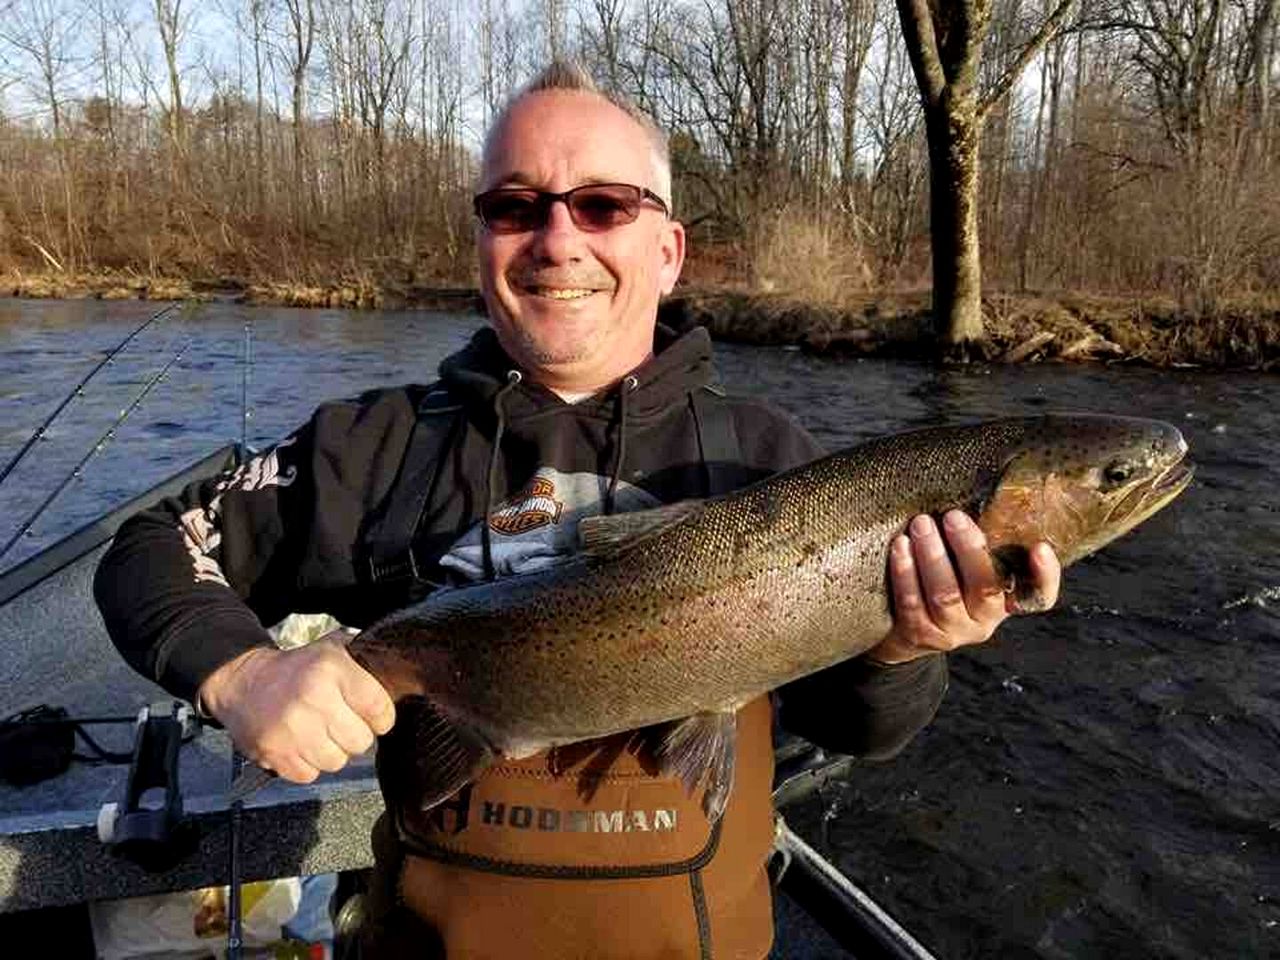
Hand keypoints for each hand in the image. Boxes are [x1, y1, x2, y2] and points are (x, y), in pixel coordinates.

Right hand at [198, 631, 394, 783]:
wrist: (244, 683)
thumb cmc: (298, 669)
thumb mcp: (333, 650)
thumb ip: (366, 664)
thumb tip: (400, 682)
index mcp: (332, 669)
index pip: (379, 709)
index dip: (382, 718)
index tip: (374, 717)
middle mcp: (313, 698)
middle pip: (360, 742)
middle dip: (355, 736)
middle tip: (341, 724)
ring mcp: (292, 728)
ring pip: (337, 762)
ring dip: (331, 752)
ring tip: (319, 734)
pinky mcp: (274, 752)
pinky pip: (309, 775)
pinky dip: (307, 765)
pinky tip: (300, 744)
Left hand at [867, 510, 1060, 664]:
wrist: (902, 629)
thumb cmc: (941, 578)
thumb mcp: (966, 566)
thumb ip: (979, 543)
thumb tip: (978, 485)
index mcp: (1005, 600)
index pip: (1038, 597)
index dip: (1044, 576)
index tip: (1040, 547)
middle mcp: (985, 620)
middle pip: (984, 588)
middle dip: (968, 549)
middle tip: (952, 516)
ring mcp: (953, 632)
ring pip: (945, 595)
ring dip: (932, 556)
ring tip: (920, 524)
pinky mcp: (920, 636)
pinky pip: (912, 603)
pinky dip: (905, 572)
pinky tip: (899, 547)